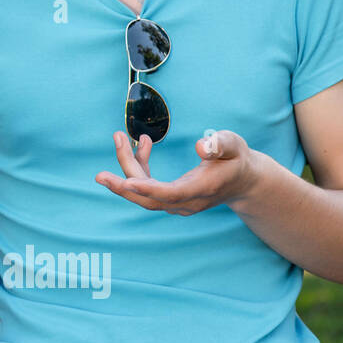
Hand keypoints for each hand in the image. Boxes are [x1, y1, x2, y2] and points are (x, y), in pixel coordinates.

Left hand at [94, 129, 258, 215]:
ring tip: (119, 139)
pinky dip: (139, 167)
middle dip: (122, 186)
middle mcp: (187, 201)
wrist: (243, 181)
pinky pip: (147, 186)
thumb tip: (202, 145)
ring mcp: (178, 203)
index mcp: (201, 189)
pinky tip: (141, 146)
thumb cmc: (237, 160)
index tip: (126, 182)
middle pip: (149, 199)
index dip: (148, 189)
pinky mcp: (171, 198)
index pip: (170, 194)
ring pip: (144, 193)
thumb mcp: (234, 146)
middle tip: (99, 175)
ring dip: (128, 168)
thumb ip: (220, 144)